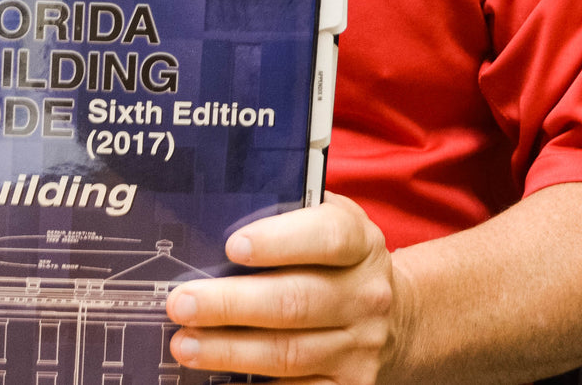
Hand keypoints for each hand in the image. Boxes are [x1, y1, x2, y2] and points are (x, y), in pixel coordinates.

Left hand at [165, 193, 409, 384]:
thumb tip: (218, 215)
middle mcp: (365, 296)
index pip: (326, 237)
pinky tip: (216, 380)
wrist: (400, 320)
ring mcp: (358, 347)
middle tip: (182, 303)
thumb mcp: (331, 223)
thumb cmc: (342, 261)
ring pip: (287, 353)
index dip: (279, 241)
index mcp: (360, 244)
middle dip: (231, 304)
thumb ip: (289, 213)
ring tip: (185, 344)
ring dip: (228, 350)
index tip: (233, 246)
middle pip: (295, 302)